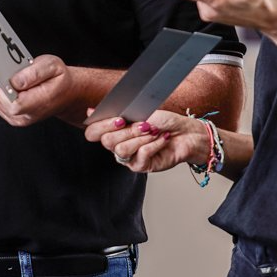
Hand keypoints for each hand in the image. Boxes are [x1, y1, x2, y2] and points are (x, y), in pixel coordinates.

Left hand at [0, 54, 75, 126]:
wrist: (67, 93)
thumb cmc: (60, 79)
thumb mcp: (52, 66)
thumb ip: (33, 73)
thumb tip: (15, 81)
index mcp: (40, 103)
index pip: (13, 103)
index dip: (6, 87)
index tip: (10, 74)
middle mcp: (28, 115)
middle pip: (0, 101)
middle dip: (2, 83)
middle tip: (15, 74)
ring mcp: (20, 119)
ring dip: (2, 88)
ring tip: (17, 80)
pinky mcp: (14, 118)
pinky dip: (2, 93)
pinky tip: (13, 87)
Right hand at [83, 109, 206, 172]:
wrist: (185, 133)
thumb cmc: (163, 121)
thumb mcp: (138, 111)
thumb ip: (115, 113)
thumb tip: (90, 110)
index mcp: (112, 130)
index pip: (92, 133)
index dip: (102, 126)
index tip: (120, 119)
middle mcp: (117, 145)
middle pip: (107, 142)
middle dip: (128, 131)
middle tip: (145, 124)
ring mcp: (128, 157)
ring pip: (122, 150)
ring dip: (141, 138)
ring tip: (154, 131)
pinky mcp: (141, 166)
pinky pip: (141, 155)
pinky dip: (154, 144)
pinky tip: (162, 139)